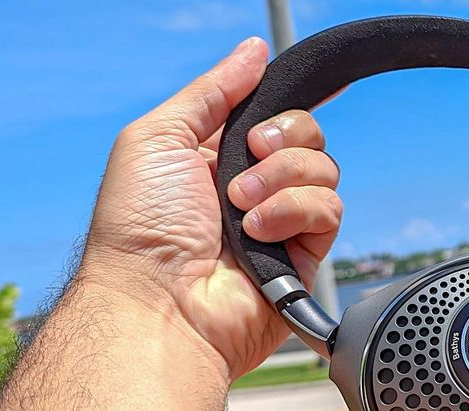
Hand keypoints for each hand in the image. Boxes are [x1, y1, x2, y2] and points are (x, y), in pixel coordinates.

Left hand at [83, 37, 341, 378]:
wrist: (159, 303)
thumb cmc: (140, 227)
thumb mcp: (158, 137)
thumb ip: (212, 90)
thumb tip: (255, 51)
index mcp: (215, 155)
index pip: (270, 114)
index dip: (292, 100)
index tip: (318, 86)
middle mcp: (252, 185)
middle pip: (306, 134)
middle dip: (283, 137)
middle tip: (249, 155)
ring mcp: (281, 220)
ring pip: (323, 169)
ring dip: (282, 179)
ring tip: (241, 207)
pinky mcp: (305, 253)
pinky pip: (328, 209)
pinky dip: (292, 213)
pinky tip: (258, 233)